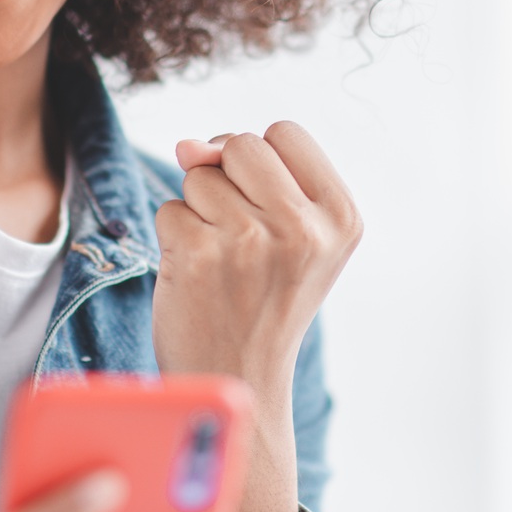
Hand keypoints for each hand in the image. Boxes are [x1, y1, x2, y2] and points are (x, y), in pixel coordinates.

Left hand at [151, 121, 360, 511]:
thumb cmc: (263, 301)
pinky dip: (174, 237)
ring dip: (199, 211)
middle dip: (227, 178)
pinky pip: (169, 208)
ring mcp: (249, 243)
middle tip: (240, 238)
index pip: (285, 132)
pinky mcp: (198, 257)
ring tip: (221, 263)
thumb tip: (190, 144)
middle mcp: (303, 229)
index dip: (260, 160)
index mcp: (342, 219)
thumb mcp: (292, 236)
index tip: (265, 206)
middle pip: (241, 144)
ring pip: (200, 175)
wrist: (239, 380)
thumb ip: (254, 175)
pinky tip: (196, 276)